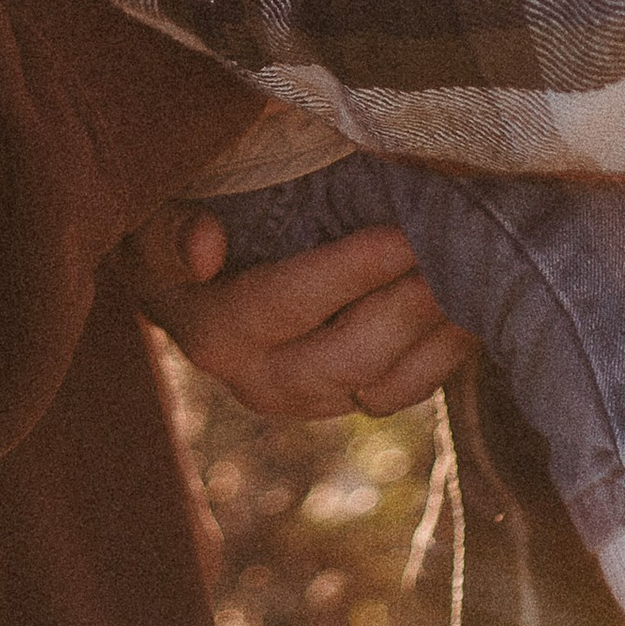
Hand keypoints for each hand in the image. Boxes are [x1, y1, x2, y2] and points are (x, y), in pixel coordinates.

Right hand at [122, 207, 474, 419]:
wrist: (182, 293)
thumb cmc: (172, 236)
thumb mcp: (151, 225)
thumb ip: (169, 232)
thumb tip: (205, 248)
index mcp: (216, 332)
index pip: (288, 304)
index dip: (349, 271)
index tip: (400, 234)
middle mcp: (261, 381)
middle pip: (348, 359)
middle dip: (406, 308)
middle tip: (451, 255)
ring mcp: (307, 399)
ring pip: (384, 389)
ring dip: (435, 339)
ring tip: (472, 281)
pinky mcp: (342, 400)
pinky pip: (401, 395)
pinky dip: (441, 358)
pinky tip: (469, 307)